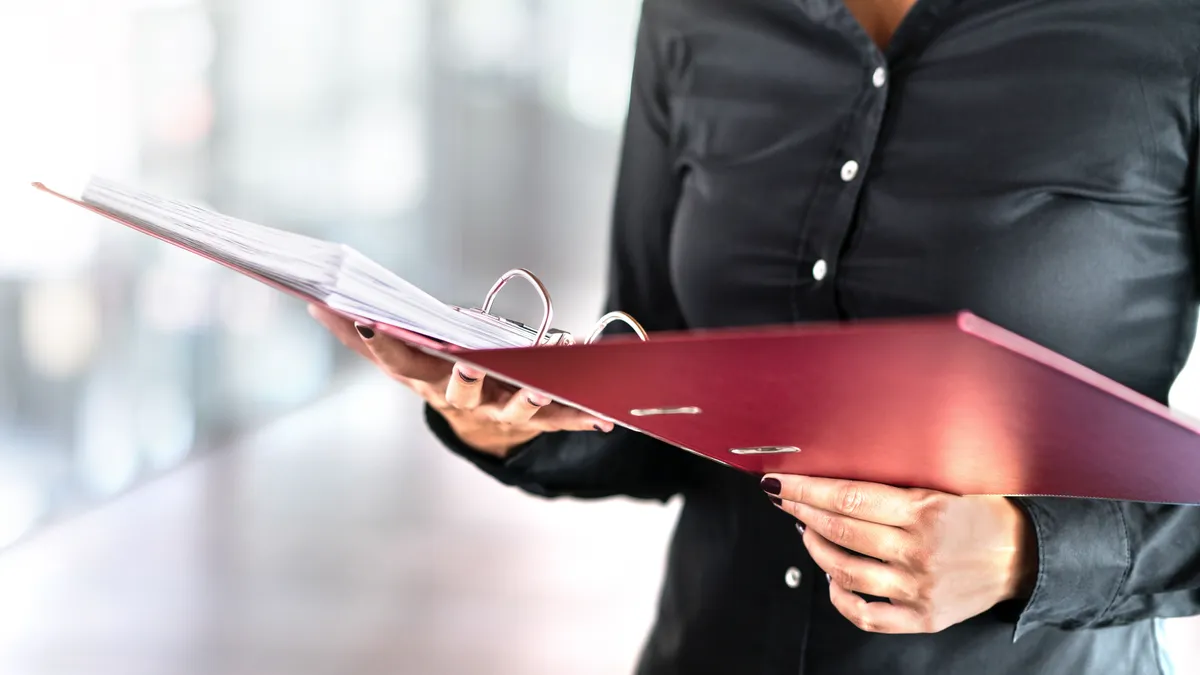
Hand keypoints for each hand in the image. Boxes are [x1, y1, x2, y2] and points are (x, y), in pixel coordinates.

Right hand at [308, 305, 612, 456]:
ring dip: (529, 398)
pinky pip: (562, 418)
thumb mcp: (401, 357)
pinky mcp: (537, 417)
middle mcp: (463, 398)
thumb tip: (315, 302)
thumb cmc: (439, 379)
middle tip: (467, 364)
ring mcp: (501, 409)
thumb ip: (358, 334)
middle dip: (464, 378)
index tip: (368, 323)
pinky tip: (606, 418)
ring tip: (542, 388)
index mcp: (426, 379)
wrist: (483, 432)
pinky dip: (584, 418)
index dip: (383, 345)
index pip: (399, 362)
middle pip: (461, 390)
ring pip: (517, 406)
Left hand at [763, 474, 1036, 633]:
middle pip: (842, 531)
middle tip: (785, 499)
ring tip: (806, 532)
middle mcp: (919, 550)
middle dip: (803, 512)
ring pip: (846, 571)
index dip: (808, 490)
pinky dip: (839, 597)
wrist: (1026, 556)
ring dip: (816, 549)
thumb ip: (897, 487)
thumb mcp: (944, 486)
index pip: (849, 498)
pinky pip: (866, 615)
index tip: (782, 483)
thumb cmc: (982, 513)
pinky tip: (831, 578)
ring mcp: (919, 588)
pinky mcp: (923, 617)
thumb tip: (838, 480)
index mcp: (925, 511)